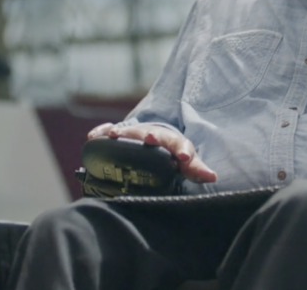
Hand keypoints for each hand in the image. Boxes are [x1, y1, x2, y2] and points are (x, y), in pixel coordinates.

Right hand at [87, 122, 217, 183]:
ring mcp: (137, 132)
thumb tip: (212, 177)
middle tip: (147, 138)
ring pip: (131, 130)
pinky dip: (102, 131)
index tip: (182, 158)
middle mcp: (155, 134)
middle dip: (150, 135)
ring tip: (112, 135)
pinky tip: (93, 136)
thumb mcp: (187, 163)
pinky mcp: (121, 134)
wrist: (157, 139)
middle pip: (154, 133)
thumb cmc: (173, 155)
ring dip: (123, 132)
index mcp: (174, 142)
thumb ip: (196, 170)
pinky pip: (110, 129)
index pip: (180, 144)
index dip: (182, 151)